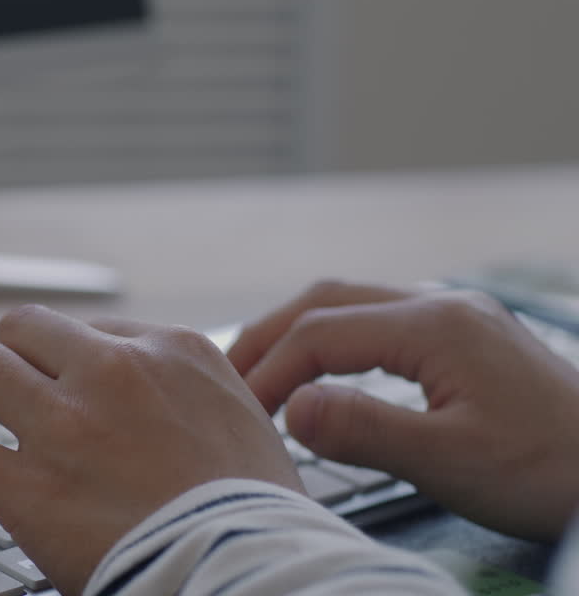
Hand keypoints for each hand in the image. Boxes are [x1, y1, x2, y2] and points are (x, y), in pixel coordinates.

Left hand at [0, 305, 301, 595]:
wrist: (254, 572)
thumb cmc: (260, 514)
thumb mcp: (245, 423)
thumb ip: (191, 396)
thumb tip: (156, 398)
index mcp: (173, 351)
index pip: (88, 330)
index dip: (58, 359)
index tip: (48, 383)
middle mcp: (114, 372)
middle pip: (22, 328)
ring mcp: (67, 426)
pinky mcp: (30, 487)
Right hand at [228, 280, 578, 540]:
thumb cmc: (550, 472)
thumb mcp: (454, 461)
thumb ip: (366, 430)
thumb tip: (287, 409)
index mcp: (435, 325)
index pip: (321, 331)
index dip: (269, 369)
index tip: (238, 413)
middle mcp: (442, 304)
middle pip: (328, 300)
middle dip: (269, 336)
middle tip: (225, 378)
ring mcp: (457, 316)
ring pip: (353, 305)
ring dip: (299, 335)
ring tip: (260, 375)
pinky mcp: (467, 337)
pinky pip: (380, 321)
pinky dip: (333, 342)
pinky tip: (323, 373)